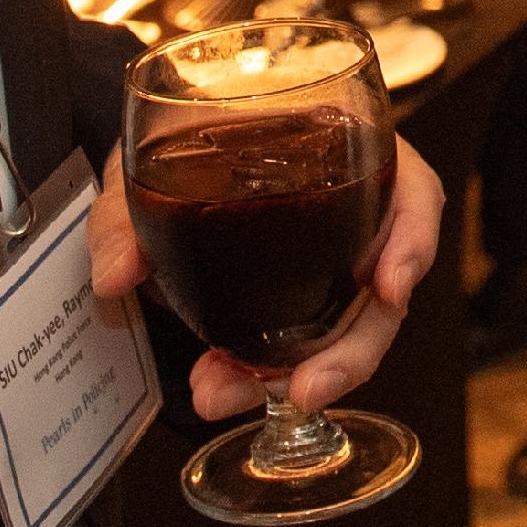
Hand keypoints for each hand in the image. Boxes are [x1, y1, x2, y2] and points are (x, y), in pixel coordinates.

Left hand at [90, 135, 443, 418]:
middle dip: (347, 351)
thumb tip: (113, 276)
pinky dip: (264, 371)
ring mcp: (333, 261)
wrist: (167, 152)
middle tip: (301, 390)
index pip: (413, 192)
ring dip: (291, 373)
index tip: (387, 287)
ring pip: (344, 331)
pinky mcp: (303, 300)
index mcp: (348, 146)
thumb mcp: (150, 152)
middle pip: (385, 289)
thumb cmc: (182, 131)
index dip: (412, 240)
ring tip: (221, 394)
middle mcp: (357, 210)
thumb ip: (127, 211)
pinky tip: (222, 383)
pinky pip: (303, 344)